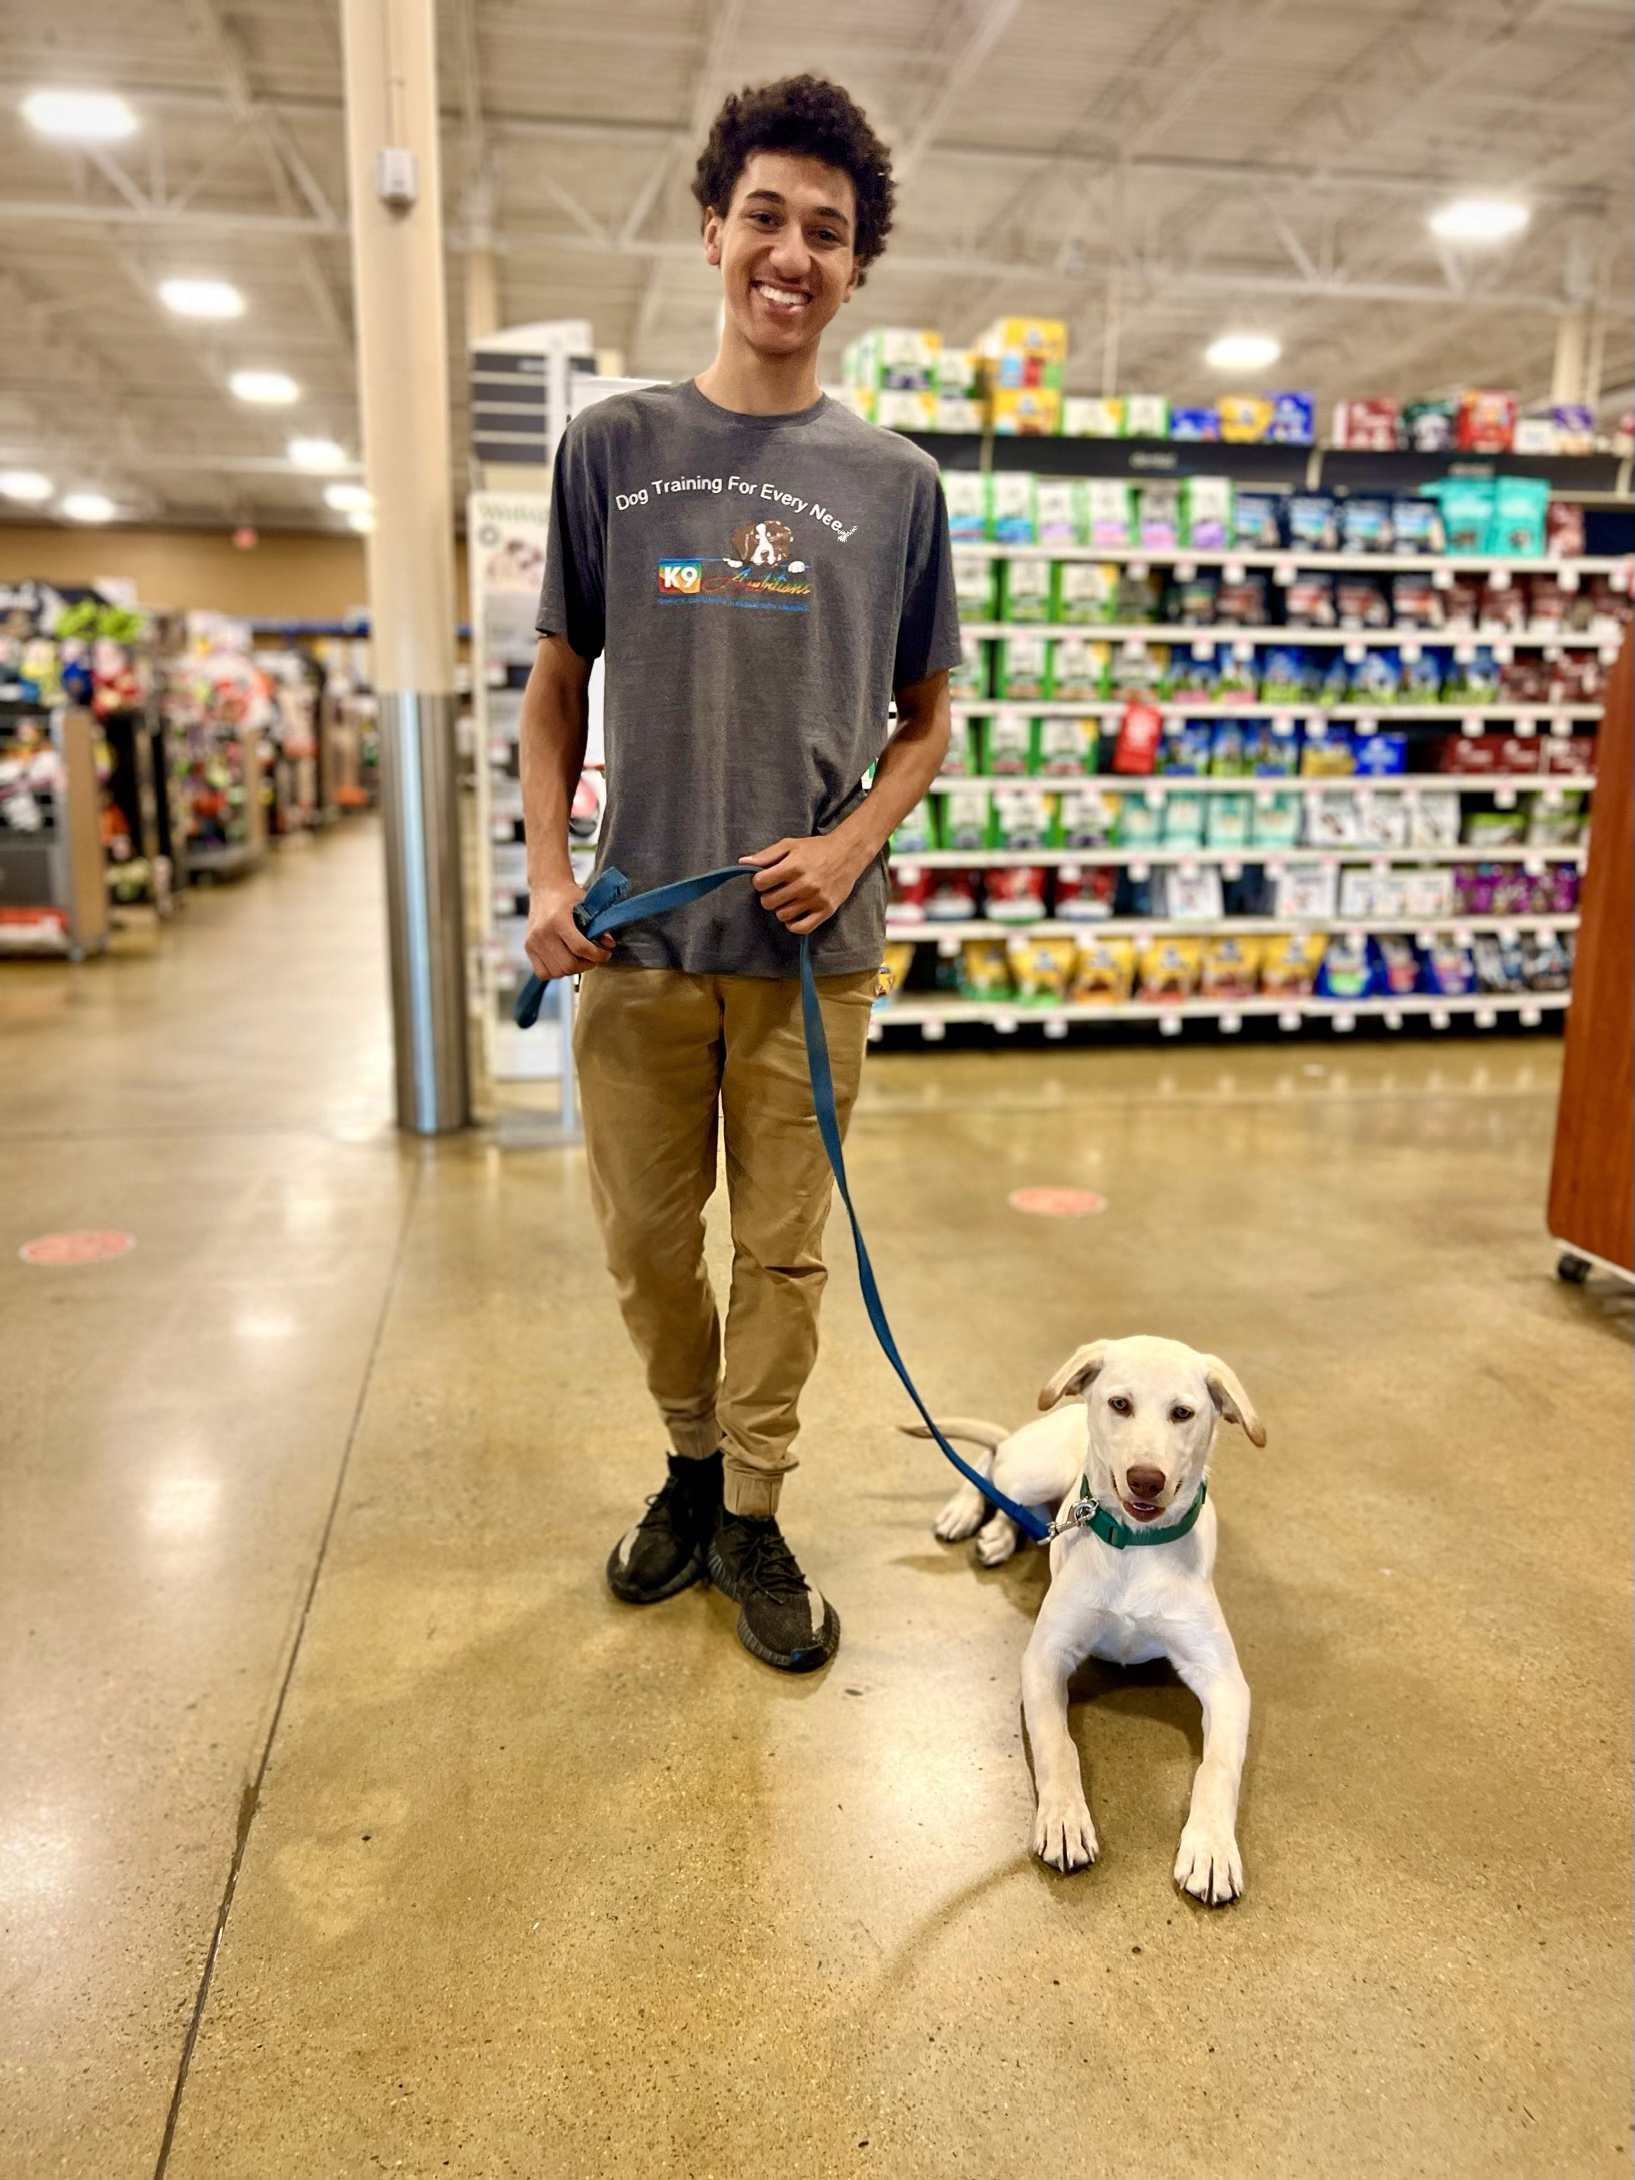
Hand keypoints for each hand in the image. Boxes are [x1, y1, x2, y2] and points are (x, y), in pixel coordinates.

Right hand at [524, 877, 614, 981]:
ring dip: (573, 970)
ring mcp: (533, 942)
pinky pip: (543, 972)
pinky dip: (556, 972)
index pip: (580, 948)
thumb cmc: (568, 895)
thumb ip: (598, 925)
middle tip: (594, 958)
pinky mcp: (528, 947)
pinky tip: (564, 962)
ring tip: (580, 960)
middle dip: (587, 965)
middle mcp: (542, 932)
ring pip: (557, 972)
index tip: (605, 954)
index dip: (597, 956)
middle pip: (568, 965)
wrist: (545, 887)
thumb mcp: (586, 904)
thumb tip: (609, 944)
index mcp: (558, 920)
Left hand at [740, 833, 867, 934]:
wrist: (848, 853)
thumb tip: (742, 863)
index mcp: (793, 866)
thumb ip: (766, 855)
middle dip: (768, 896)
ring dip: (781, 908)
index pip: (760, 883)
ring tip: (789, 898)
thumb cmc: (816, 848)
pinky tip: (795, 913)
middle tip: (778, 889)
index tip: (766, 878)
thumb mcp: (790, 845)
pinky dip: (793, 924)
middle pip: (768, 902)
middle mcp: (805, 884)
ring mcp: (816, 899)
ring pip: (782, 915)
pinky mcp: (826, 910)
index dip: (759, 881)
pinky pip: (801, 928)